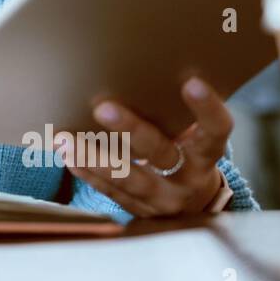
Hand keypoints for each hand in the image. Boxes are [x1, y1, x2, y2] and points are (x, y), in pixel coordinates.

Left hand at [52, 75, 230, 218]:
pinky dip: (86, 171)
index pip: (215, 130)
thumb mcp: (196, 139)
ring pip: (127, 178)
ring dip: (93, 156)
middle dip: (130, 130)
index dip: (207, 108)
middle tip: (103, 108)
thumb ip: (180, 116)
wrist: (195, 208)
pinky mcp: (139, 210)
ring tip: (64, 139)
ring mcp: (162, 199)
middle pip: (160, 153)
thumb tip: (149, 71)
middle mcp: (188, 179)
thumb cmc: (190, 156)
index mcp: (207, 155)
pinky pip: (109, 190)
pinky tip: (66, 154)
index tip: (192, 81)